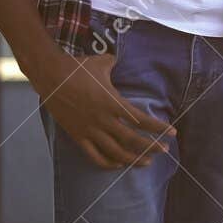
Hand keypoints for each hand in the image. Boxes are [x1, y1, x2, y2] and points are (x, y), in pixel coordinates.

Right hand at [35, 53, 175, 169]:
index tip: (173, 133)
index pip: (142, 120)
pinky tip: (118, 164)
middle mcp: (103, 120)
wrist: (50, 76)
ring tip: (147, 162)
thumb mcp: (102, 63)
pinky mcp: (77, 136)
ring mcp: (89, 130)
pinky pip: (94, 155)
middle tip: (164, 151)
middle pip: (132, 140)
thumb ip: (114, 63)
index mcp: (113, 103)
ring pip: (115, 152)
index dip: (159, 128)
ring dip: (133, 159)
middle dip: (151, 147)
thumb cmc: (77, 68)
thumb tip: (117, 58)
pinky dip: (107, 163)